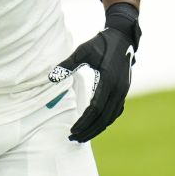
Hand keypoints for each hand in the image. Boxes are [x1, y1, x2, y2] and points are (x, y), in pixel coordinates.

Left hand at [49, 2, 140, 141]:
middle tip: (74, 138)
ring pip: (111, 117)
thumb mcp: (83, 51)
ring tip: (83, 136)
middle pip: (104, 118)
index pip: (95, 109)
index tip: (72, 130)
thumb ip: (67, 65)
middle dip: (89, 130)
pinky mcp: (124, 90)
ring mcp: (123, 91)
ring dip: (97, 128)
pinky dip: (106, 120)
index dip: (83, 122)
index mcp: (109, 81)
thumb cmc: (100, 43)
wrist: (122, 36)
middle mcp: (119, 89)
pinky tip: (96, 124)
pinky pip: (116, 111)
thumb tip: (51, 78)